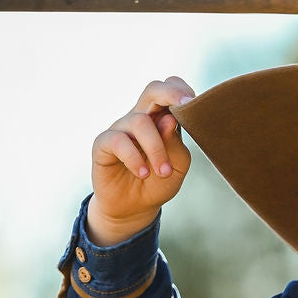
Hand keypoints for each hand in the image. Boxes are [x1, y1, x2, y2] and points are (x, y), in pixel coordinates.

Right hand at [87, 77, 195, 244]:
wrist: (135, 207)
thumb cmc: (158, 182)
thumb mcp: (177, 166)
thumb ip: (176, 143)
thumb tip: (169, 119)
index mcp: (161, 118)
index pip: (169, 89)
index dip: (180, 90)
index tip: (195, 102)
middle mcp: (141, 117)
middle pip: (153, 90)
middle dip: (170, 94)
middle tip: (185, 107)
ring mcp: (121, 128)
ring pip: (140, 122)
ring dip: (156, 148)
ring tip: (163, 172)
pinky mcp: (103, 144)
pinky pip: (118, 140)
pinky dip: (134, 158)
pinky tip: (143, 173)